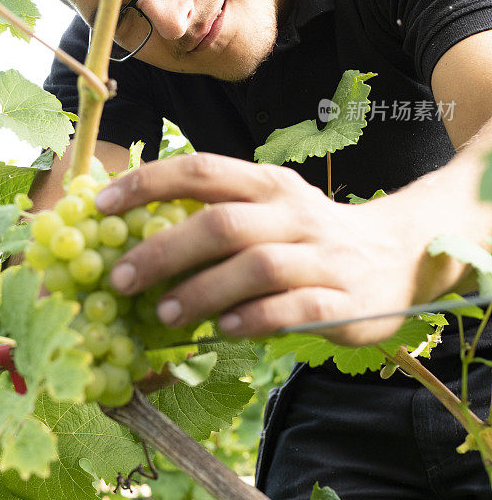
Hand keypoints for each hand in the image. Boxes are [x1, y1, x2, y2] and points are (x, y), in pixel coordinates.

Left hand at [95, 153, 453, 346]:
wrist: (397, 253)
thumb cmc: (311, 232)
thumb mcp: (270, 207)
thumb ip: (218, 214)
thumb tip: (137, 235)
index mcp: (268, 183)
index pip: (201, 170)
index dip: (148, 184)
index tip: (102, 206)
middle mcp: (294, 213)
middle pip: (221, 223)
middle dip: (163, 250)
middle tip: (119, 278)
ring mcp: (321, 255)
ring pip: (255, 267)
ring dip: (202, 290)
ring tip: (163, 313)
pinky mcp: (342, 299)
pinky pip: (292, 307)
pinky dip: (252, 318)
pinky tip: (222, 329)